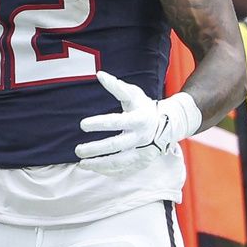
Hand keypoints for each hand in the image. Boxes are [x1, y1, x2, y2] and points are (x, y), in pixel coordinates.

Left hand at [74, 71, 199, 175]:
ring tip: (82, 163)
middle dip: (95, 149)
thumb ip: (116, 86)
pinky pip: (123, 170)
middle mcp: (141, 137)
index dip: (98, 123)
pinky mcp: (141, 163)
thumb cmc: (144, 107)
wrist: (168, 125)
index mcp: (139, 119)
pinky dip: (107, 171)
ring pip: (118, 162)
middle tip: (78, 150)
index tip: (82, 124)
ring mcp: (142, 153)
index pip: (116, 122)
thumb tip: (99, 75)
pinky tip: (94, 167)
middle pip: (115, 146)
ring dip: (98, 164)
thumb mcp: (133, 94)